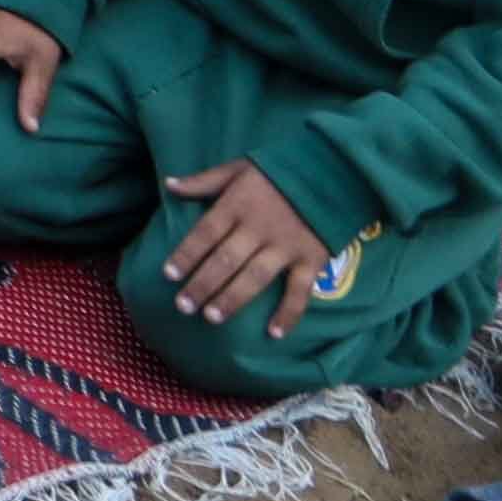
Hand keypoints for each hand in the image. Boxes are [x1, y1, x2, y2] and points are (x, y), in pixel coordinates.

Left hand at [153, 161, 339, 339]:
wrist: (333, 169)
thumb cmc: (279, 170)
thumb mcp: (239, 168)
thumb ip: (204, 180)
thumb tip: (169, 184)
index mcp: (238, 204)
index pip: (205, 233)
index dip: (186, 254)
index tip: (168, 275)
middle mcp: (259, 227)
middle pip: (225, 260)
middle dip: (202, 284)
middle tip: (183, 306)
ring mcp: (287, 245)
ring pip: (254, 277)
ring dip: (232, 299)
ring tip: (211, 318)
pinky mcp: (312, 258)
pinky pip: (299, 290)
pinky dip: (288, 312)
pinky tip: (274, 333)